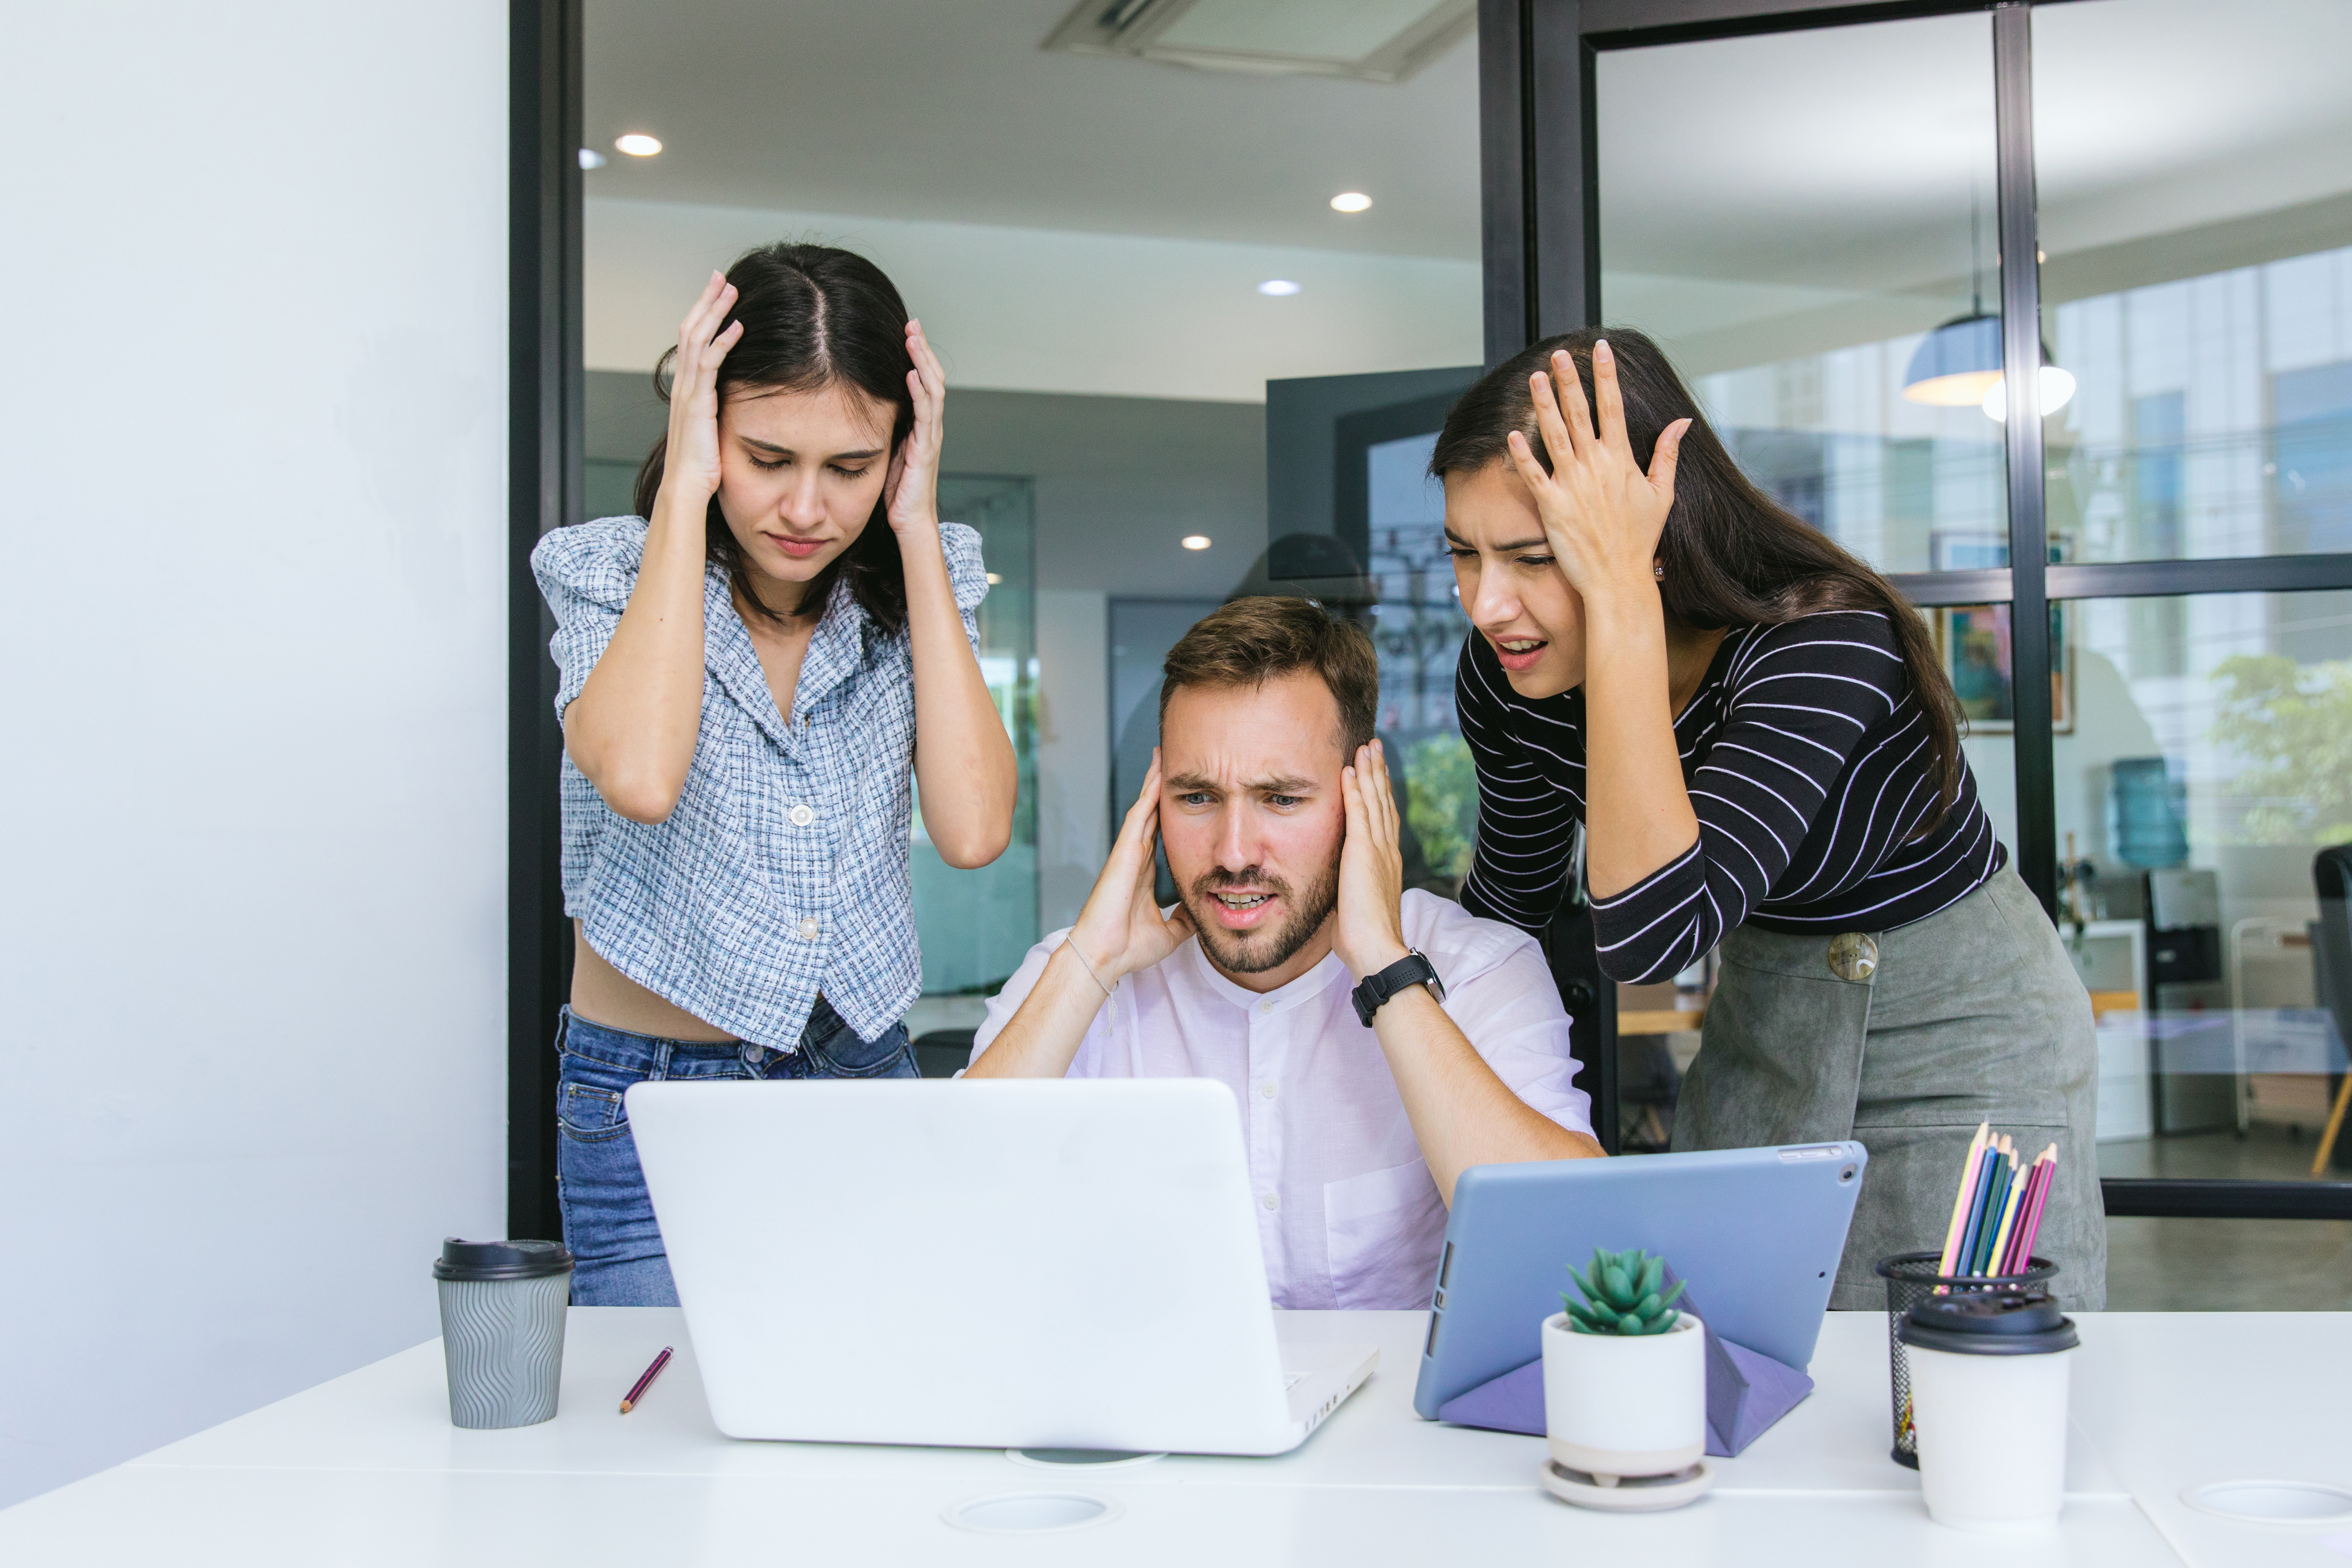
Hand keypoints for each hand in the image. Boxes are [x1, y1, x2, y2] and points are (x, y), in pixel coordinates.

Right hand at [658, 271, 743, 507]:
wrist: (686, 488)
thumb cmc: (701, 466)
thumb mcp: (710, 429)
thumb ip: (716, 409)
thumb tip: (731, 400)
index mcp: (687, 389)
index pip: (692, 341)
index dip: (703, 315)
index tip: (717, 295)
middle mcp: (684, 385)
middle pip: (691, 330)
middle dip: (706, 302)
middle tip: (721, 277)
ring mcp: (688, 392)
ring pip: (697, 340)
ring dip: (714, 312)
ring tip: (730, 289)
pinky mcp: (698, 403)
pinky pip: (710, 364)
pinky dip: (723, 343)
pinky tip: (738, 327)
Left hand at [883, 319, 944, 539]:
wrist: (910, 522)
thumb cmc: (897, 492)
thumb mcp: (887, 451)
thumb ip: (885, 427)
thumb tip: (865, 406)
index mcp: (921, 426)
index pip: (923, 382)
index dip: (917, 356)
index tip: (906, 332)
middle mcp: (930, 427)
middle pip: (931, 378)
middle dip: (922, 350)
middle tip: (912, 323)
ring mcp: (930, 437)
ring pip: (932, 390)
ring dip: (922, 362)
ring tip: (913, 338)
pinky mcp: (925, 450)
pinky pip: (926, 415)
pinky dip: (920, 392)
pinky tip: (911, 374)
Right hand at [1065, 753, 1196, 984]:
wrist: (1106, 955)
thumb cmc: (1129, 947)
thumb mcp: (1170, 933)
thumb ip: (1184, 920)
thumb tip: (1203, 914)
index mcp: (1144, 873)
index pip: (1161, 835)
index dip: (1170, 814)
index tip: (1183, 797)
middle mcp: (1136, 857)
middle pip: (1152, 813)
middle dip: (1160, 789)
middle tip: (1173, 763)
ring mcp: (1129, 851)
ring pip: (1146, 807)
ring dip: (1154, 781)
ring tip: (1164, 755)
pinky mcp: (1125, 849)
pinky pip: (1140, 813)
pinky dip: (1149, 792)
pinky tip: (1158, 771)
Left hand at [1334, 740, 1410, 979]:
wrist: (1376, 950)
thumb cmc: (1364, 938)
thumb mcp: (1356, 905)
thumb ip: (1351, 889)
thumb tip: (1340, 889)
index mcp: (1386, 864)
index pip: (1383, 820)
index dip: (1380, 794)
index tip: (1375, 774)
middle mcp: (1386, 851)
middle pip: (1383, 802)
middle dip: (1378, 774)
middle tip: (1374, 747)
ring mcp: (1377, 850)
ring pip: (1373, 801)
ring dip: (1368, 772)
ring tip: (1365, 748)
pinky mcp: (1363, 852)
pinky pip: (1358, 813)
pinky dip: (1355, 790)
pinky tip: (1350, 770)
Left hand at [1504, 340, 1690, 602]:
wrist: (1619, 578)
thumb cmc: (1639, 539)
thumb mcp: (1662, 494)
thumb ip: (1668, 454)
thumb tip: (1682, 422)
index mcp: (1621, 460)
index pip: (1613, 407)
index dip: (1605, 375)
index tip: (1599, 348)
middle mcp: (1596, 466)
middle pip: (1580, 413)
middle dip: (1569, 380)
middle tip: (1559, 353)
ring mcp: (1573, 485)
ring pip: (1555, 436)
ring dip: (1544, 405)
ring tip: (1535, 377)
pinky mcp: (1553, 506)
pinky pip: (1534, 475)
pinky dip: (1523, 455)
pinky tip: (1512, 433)